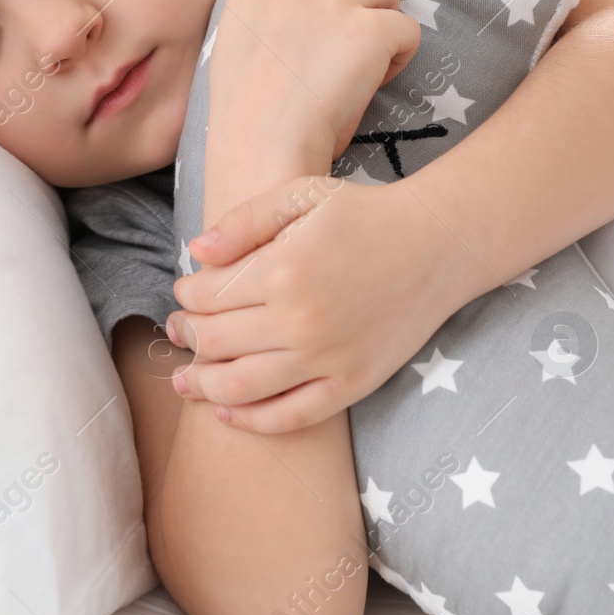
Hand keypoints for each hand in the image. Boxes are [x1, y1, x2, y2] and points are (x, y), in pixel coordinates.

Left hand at [168, 174, 468, 433]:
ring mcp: (327, 358)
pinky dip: (250, 420)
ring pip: (240, 386)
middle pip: (216, 342)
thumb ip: (244, 221)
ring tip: (184, 379)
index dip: (185, 296)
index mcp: (282, 270)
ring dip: (202, 384)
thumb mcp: (301, 194)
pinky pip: (289, 416)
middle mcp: (300, 320)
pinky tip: (225, 412)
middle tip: (176, 331)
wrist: (437, 245)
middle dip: (186, 336)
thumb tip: (196, 252)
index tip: (184, 292)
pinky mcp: (351, 384)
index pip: (207, 296)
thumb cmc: (363, 214)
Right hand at [211, 0, 420, 165]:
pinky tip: (374, 84)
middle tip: (345, 43)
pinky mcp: (371, 29)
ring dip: (381, 19)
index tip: (322, 16)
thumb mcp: (238, 41)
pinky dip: (399, 56)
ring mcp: (333, 0)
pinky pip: (408, 27)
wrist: (261, 150)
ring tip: (362, 63)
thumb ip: (268, 6)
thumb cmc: (250, 114)